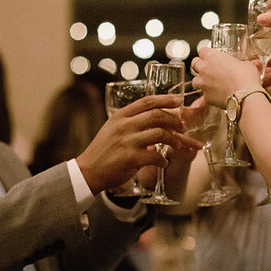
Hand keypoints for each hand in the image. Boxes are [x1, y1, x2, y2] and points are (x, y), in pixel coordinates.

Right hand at [75, 94, 200, 192]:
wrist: (88, 171)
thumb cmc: (104, 150)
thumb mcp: (113, 128)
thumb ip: (131, 121)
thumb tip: (156, 116)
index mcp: (120, 115)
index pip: (147, 101)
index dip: (165, 99)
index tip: (179, 100)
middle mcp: (124, 125)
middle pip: (157, 115)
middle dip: (174, 120)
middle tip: (182, 127)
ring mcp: (128, 141)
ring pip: (160, 133)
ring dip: (173, 140)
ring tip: (177, 145)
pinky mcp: (131, 158)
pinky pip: (156, 156)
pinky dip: (163, 160)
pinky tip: (163, 162)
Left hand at [190, 46, 260, 107]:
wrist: (245, 97)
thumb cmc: (246, 78)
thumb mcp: (249, 66)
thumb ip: (247, 63)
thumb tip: (255, 64)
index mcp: (213, 57)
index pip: (202, 50)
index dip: (206, 53)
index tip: (211, 56)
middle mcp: (205, 69)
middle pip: (194, 64)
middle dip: (200, 66)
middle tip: (208, 69)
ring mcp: (204, 84)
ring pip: (195, 81)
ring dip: (201, 81)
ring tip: (211, 83)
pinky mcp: (206, 97)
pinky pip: (204, 95)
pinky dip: (209, 95)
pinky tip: (218, 95)